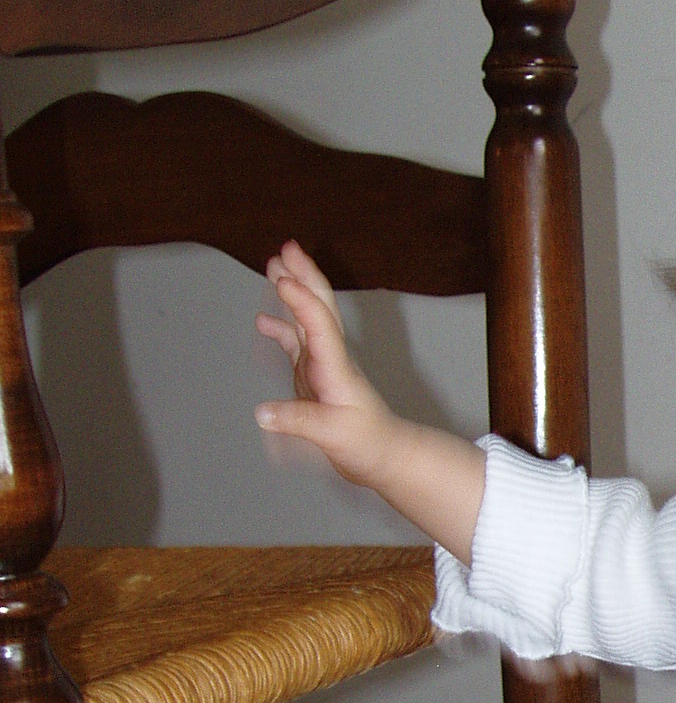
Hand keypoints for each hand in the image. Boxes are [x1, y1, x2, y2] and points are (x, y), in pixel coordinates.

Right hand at [252, 240, 484, 558]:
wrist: (385, 455)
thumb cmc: (368, 443)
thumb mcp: (333, 434)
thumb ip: (299, 420)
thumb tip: (263, 412)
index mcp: (336, 367)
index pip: (320, 324)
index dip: (302, 300)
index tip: (283, 279)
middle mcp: (330, 358)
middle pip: (320, 306)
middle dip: (303, 274)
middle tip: (286, 247)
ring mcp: (323, 364)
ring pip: (307, 318)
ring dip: (293, 291)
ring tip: (273, 266)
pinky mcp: (316, 376)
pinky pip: (296, 344)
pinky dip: (281, 328)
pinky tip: (263, 320)